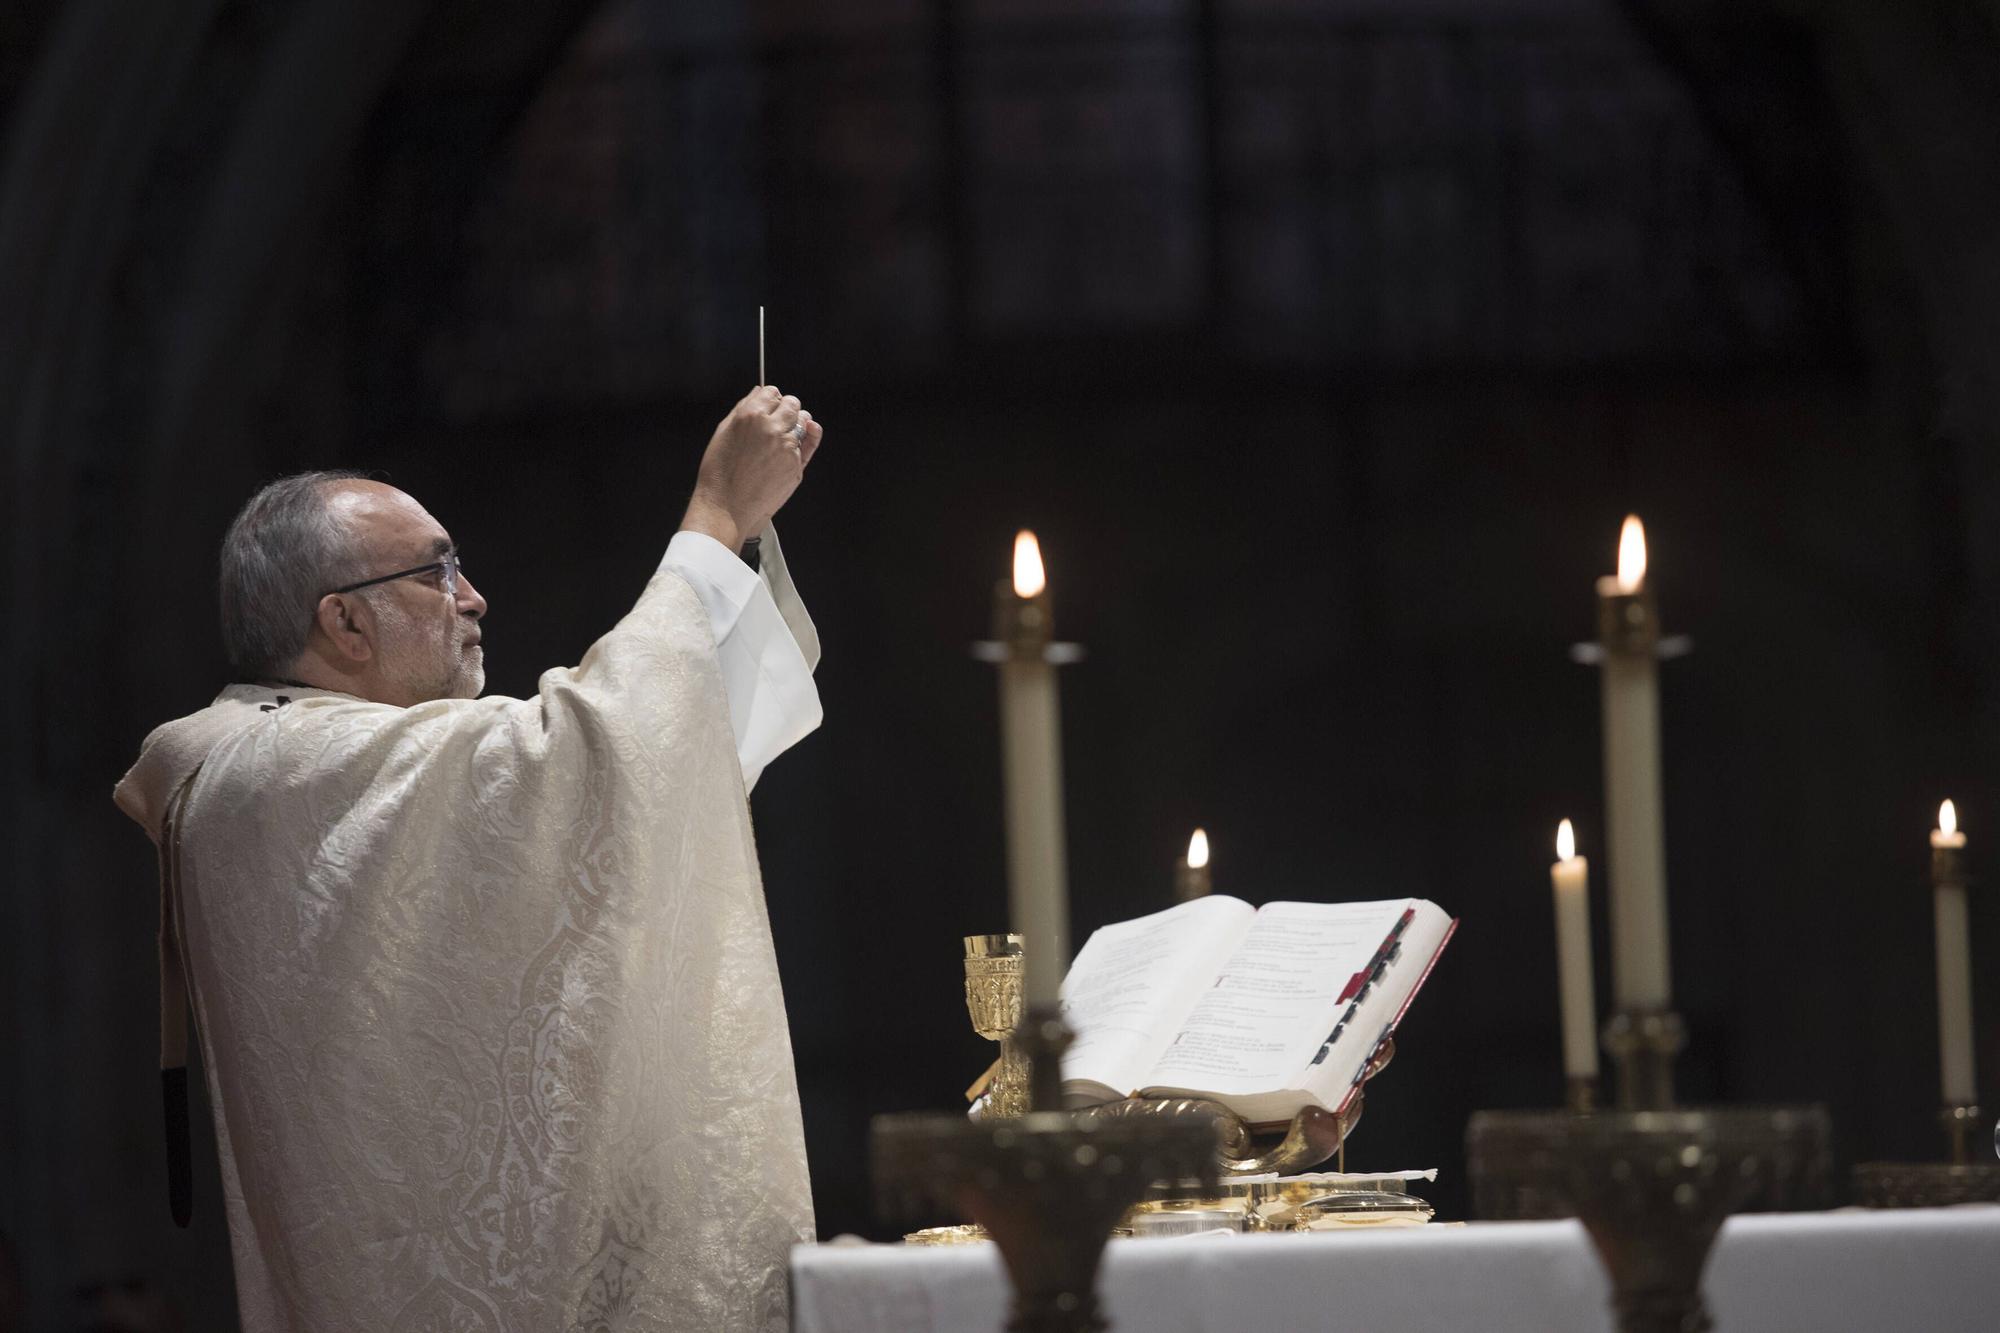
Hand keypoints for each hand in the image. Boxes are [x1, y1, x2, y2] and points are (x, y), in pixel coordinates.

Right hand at [681, 385, 824, 548]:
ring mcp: (787, 447)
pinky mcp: (796, 465)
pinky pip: (805, 446)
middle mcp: (771, 427)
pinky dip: (797, 447)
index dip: (771, 399)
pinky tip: (782, 455)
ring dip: (796, 426)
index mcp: (750, 415)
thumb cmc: (720, 473)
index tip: (769, 406)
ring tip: (780, 440)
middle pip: (793, 404)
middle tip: (778, 422)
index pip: (772, 392)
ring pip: (804, 423)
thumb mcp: (723, 432)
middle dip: (787, 409)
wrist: (726, 507)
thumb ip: (743, 408)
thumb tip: (758, 392)